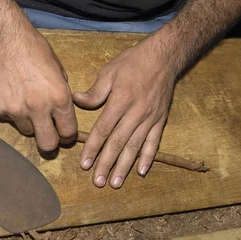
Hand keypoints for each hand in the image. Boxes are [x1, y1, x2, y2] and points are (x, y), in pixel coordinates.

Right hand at [0, 27, 76, 150]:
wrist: (3, 38)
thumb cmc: (35, 50)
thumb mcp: (59, 71)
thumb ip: (62, 94)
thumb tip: (63, 114)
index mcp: (59, 97)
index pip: (68, 132)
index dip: (67, 135)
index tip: (64, 134)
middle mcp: (38, 107)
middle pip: (48, 145)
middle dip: (51, 143)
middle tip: (49, 135)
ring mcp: (15, 109)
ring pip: (27, 131)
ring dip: (29, 123)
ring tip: (27, 103)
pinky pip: (8, 119)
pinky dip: (11, 112)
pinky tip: (11, 93)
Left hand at [73, 38, 177, 188]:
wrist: (164, 57)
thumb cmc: (133, 62)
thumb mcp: (110, 71)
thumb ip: (95, 91)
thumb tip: (77, 101)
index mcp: (121, 100)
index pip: (103, 129)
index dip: (93, 148)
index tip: (84, 164)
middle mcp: (136, 113)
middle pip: (118, 143)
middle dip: (106, 164)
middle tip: (97, 181)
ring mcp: (150, 118)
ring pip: (134, 146)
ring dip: (124, 166)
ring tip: (115, 182)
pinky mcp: (160, 120)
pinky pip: (153, 142)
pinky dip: (147, 157)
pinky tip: (140, 171)